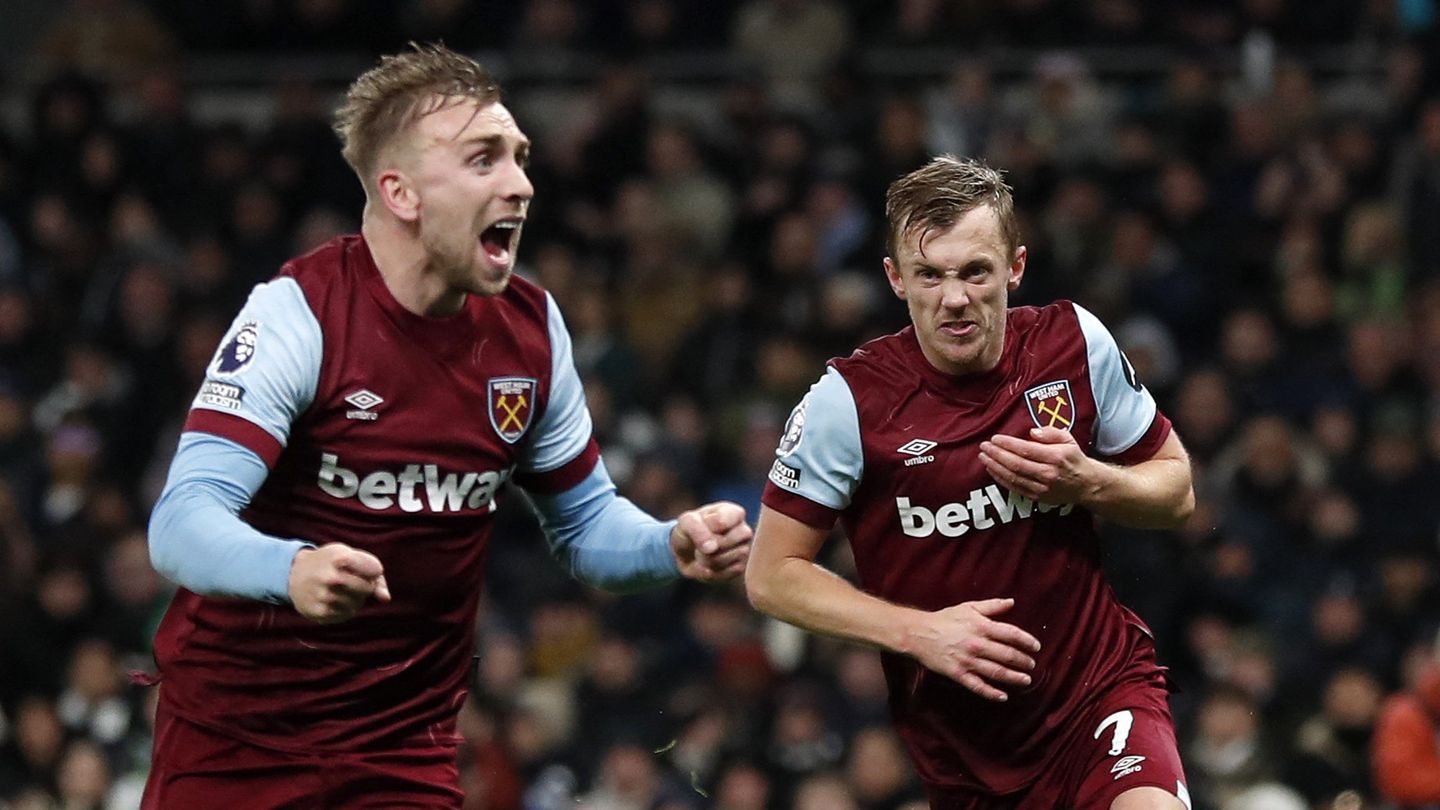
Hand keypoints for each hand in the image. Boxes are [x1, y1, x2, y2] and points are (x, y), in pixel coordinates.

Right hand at [288, 543, 390, 623]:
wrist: (293, 574)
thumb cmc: (328, 562)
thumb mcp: (348, 555)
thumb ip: (373, 573)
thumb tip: (385, 599)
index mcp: (340, 559)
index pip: (375, 569)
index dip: (372, 570)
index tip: (361, 568)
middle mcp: (332, 579)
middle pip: (368, 588)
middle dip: (365, 586)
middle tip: (351, 581)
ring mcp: (325, 597)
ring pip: (358, 604)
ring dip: (354, 598)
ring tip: (340, 590)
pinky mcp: (320, 613)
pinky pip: (346, 614)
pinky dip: (344, 608)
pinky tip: (333, 600)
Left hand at [671, 501, 751, 582]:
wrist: (687, 552)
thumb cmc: (690, 530)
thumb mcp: (686, 522)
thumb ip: (697, 528)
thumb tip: (711, 548)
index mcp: (734, 513)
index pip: (722, 521)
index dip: (706, 529)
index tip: (701, 527)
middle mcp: (744, 530)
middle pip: (728, 541)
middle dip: (708, 546)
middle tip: (701, 543)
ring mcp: (745, 550)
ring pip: (725, 559)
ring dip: (707, 559)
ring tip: (703, 554)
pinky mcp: (741, 568)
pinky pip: (727, 573)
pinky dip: (712, 571)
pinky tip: (708, 564)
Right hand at [906, 598, 1040, 701]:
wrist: (919, 633)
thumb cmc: (945, 618)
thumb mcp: (968, 607)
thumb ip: (992, 606)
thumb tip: (1012, 602)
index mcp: (981, 626)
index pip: (1011, 634)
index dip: (1027, 641)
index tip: (1036, 647)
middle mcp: (977, 644)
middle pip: (1008, 655)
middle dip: (1024, 661)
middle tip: (1032, 664)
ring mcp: (968, 661)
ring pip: (997, 672)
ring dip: (1014, 678)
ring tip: (1026, 680)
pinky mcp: (958, 674)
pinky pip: (978, 686)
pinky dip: (992, 693)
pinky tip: (1003, 696)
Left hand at [979, 426, 1105, 504]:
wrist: (1086, 485)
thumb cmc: (1074, 458)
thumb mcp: (1067, 439)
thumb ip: (1050, 432)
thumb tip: (1032, 432)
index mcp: (1055, 457)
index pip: (1026, 450)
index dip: (1008, 444)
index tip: (995, 438)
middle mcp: (1048, 473)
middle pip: (1016, 464)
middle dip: (997, 454)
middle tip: (984, 446)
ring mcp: (1042, 487)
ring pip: (1013, 477)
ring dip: (995, 467)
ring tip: (983, 457)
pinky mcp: (1037, 497)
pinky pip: (1015, 488)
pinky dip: (1001, 479)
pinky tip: (992, 470)